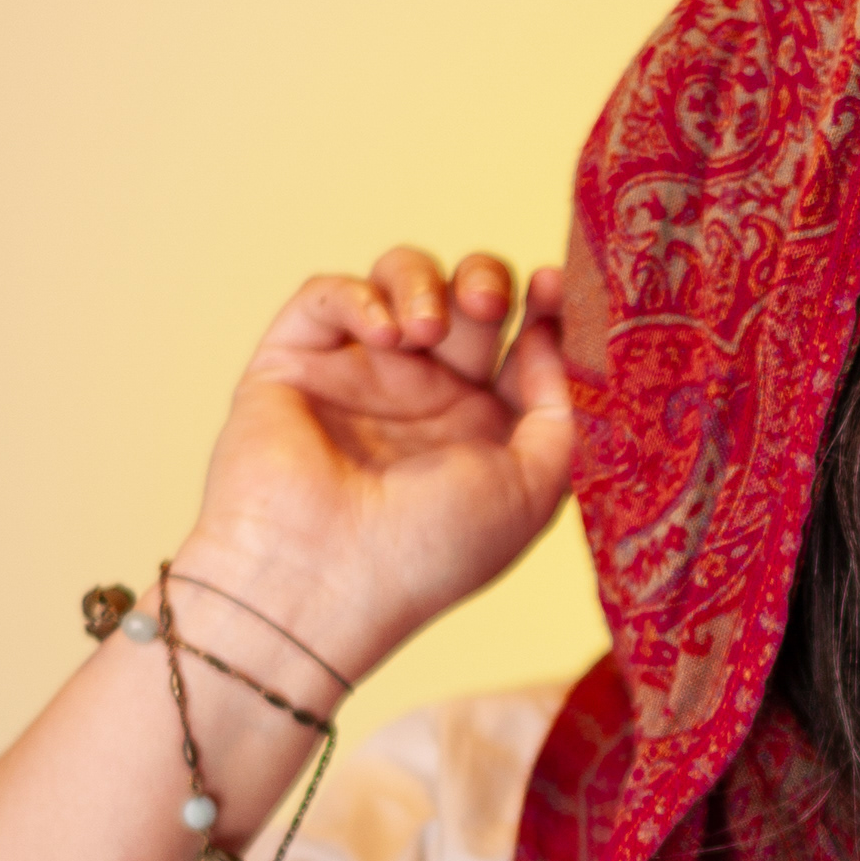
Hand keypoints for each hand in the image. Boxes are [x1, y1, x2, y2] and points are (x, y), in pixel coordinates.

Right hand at [184, 248, 575, 683]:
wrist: (321, 581)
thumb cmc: (430, 551)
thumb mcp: (533, 490)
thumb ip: (565, 414)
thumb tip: (555, 341)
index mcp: (485, 429)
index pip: (524, 342)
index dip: (545, 306)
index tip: (554, 286)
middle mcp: (425, 397)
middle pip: (468, 297)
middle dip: (485, 280)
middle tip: (487, 304)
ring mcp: (359, 375)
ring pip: (399, 279)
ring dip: (422, 281)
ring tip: (428, 330)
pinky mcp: (294, 363)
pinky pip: (325, 296)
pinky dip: (357, 297)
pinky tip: (384, 337)